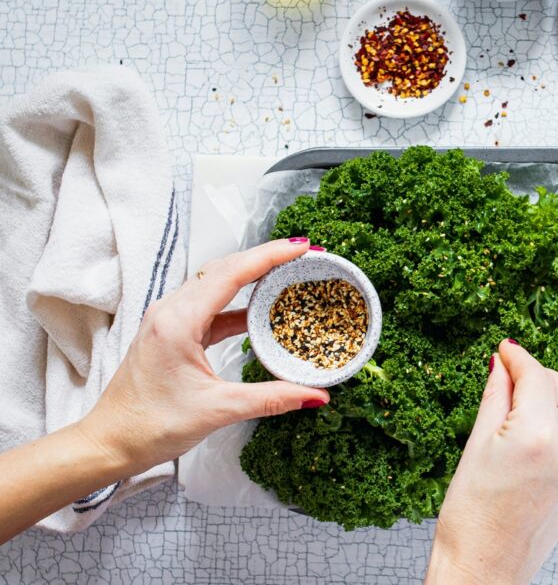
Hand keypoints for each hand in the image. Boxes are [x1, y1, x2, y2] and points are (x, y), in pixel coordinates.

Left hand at [76, 238, 330, 476]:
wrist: (109, 442)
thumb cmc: (148, 425)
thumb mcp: (217, 410)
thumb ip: (270, 399)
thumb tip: (314, 396)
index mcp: (177, 321)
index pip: (232, 273)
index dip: (270, 256)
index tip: (302, 248)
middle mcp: (170, 311)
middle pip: (225, 269)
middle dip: (266, 259)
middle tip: (303, 256)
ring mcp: (170, 320)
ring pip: (217, 285)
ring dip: (252, 277)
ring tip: (288, 275)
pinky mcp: (173, 333)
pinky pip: (212, 307)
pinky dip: (239, 304)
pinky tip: (263, 311)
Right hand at [426, 339, 557, 584]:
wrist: (484, 567)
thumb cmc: (471, 516)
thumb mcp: (476, 445)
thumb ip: (495, 397)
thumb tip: (501, 366)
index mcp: (537, 434)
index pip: (536, 375)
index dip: (518, 357)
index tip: (505, 350)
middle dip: (537, 376)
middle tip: (508, 377)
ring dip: (551, 398)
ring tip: (517, 409)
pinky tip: (532, 435)